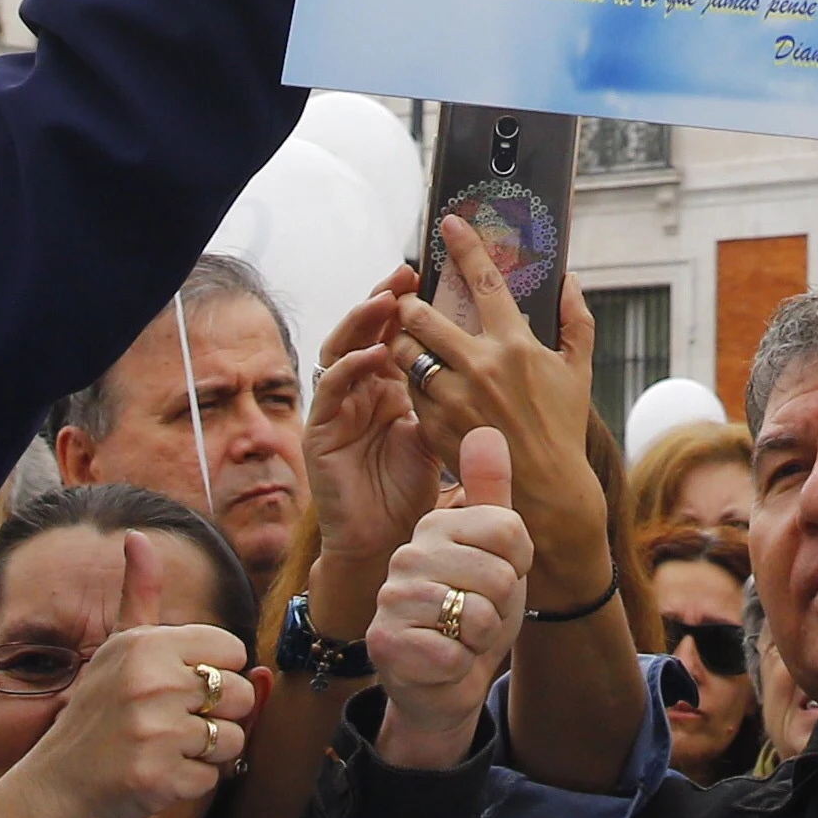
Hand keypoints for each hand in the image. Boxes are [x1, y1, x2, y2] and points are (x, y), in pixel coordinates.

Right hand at [11, 533, 263, 817]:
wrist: (57, 786)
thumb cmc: (97, 712)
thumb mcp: (117, 647)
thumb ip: (139, 593)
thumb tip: (137, 535)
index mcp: (146, 646)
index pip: (232, 651)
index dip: (216, 672)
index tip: (184, 686)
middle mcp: (152, 684)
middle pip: (241, 695)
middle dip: (218, 714)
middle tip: (175, 723)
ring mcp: (156, 733)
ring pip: (234, 739)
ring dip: (208, 751)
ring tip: (167, 748)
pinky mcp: (161, 779)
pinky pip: (213, 778)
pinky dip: (191, 782)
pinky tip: (158, 774)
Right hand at [301, 269, 441, 603]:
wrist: (390, 543)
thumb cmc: (418, 488)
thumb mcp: (443, 429)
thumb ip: (455, 391)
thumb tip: (498, 348)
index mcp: (390, 383)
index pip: (396, 330)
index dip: (410, 301)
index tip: (433, 274)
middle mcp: (361, 388)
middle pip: (367, 331)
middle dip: (385, 299)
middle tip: (407, 275)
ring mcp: (338, 407)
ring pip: (342, 349)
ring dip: (362, 322)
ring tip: (386, 301)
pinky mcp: (320, 431)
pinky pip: (329, 391)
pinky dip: (347, 369)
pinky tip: (368, 356)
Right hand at [371, 427, 532, 770]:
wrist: (444, 681)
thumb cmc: (473, 612)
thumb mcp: (497, 552)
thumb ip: (492, 495)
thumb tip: (486, 429)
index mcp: (436, 524)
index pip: (511, 531)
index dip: (518, 565)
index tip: (496, 575)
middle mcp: (408, 553)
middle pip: (501, 576)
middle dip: (501, 607)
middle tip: (476, 614)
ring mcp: (392, 597)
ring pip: (479, 615)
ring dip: (481, 639)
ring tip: (459, 635)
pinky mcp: (385, 642)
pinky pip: (454, 654)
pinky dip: (459, 666)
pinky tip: (442, 662)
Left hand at [393, 216, 610, 607]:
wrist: (544, 493)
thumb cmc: (562, 429)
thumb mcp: (578, 373)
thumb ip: (577, 322)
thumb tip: (571, 281)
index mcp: (515, 345)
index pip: (483, 281)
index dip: (464, 246)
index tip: (448, 222)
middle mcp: (480, 366)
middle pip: (422, 316)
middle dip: (409, 305)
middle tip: (410, 303)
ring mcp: (453, 398)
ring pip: (406, 353)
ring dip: (405, 344)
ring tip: (412, 346)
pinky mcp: (433, 425)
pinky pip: (409, 391)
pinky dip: (412, 383)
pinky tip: (424, 387)